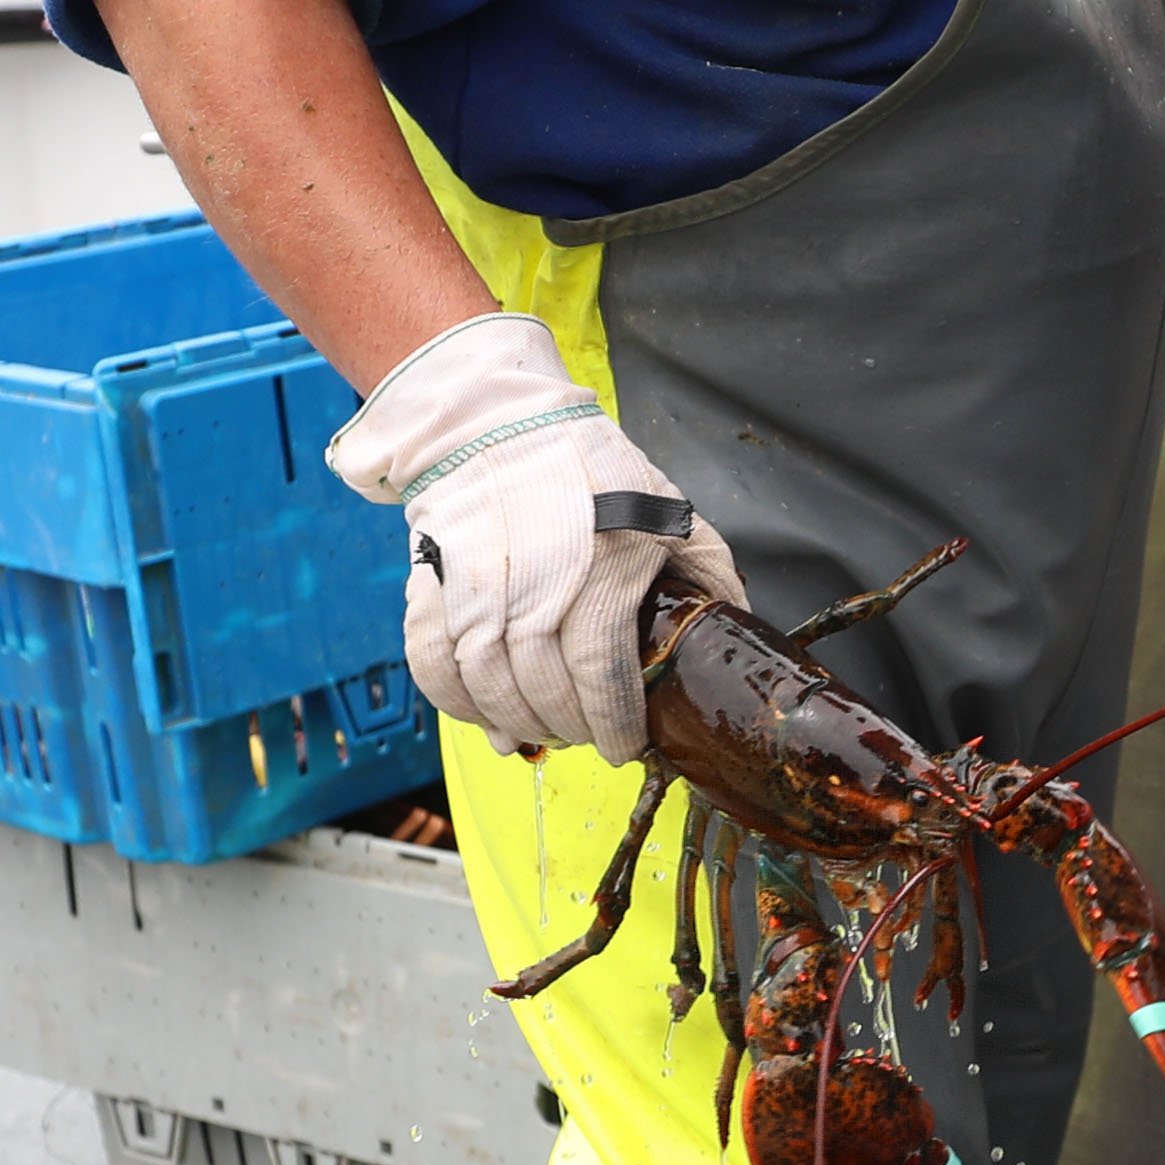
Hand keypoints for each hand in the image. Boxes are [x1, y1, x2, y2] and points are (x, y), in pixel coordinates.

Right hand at [323, 311, 740, 762]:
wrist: (493, 417)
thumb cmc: (587, 465)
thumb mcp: (668, 505)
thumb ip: (706, 569)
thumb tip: (735, 625)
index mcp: (604, 559)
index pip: (602, 670)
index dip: (612, 723)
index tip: (623, 747)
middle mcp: (536, 574)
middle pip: (543, 687)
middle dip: (567, 728)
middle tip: (583, 739)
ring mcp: (477, 577)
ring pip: (486, 682)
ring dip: (513, 723)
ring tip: (539, 735)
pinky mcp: (429, 578)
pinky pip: (433, 660)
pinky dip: (456, 701)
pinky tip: (483, 717)